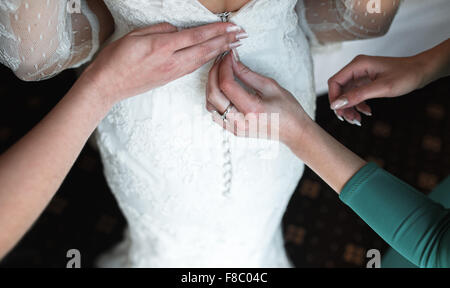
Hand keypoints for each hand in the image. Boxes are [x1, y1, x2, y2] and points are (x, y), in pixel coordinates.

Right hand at [79, 22, 243, 106]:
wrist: (108, 85)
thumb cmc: (116, 59)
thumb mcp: (136, 35)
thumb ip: (160, 30)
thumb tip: (177, 30)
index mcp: (162, 47)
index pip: (196, 36)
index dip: (216, 30)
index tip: (231, 26)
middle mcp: (171, 62)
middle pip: (205, 50)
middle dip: (225, 41)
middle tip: (242, 35)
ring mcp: (172, 72)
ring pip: (202, 60)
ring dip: (220, 51)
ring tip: (234, 44)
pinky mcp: (170, 79)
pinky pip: (193, 68)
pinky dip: (207, 60)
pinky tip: (214, 56)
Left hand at [206, 53, 310, 147]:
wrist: (294, 131)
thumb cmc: (288, 111)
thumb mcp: (270, 86)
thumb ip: (247, 74)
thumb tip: (232, 61)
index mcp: (252, 109)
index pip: (226, 84)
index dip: (224, 66)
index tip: (227, 56)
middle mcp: (240, 121)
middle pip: (213, 94)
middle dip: (213, 73)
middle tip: (220, 61)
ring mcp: (235, 128)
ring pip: (210, 104)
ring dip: (210, 86)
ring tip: (219, 73)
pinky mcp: (233, 130)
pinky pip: (214, 113)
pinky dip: (213, 99)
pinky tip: (220, 89)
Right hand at [328, 54, 426, 124]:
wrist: (422, 71)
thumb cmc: (406, 75)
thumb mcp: (382, 88)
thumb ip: (358, 95)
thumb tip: (337, 104)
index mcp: (358, 65)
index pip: (335, 82)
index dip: (333, 98)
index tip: (338, 112)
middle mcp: (357, 68)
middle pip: (339, 89)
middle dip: (342, 106)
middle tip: (349, 120)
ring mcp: (362, 75)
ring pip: (347, 94)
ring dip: (350, 108)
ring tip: (357, 120)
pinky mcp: (367, 81)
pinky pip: (356, 95)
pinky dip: (359, 105)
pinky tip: (366, 112)